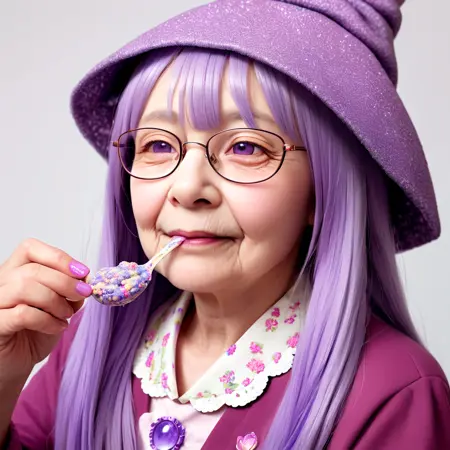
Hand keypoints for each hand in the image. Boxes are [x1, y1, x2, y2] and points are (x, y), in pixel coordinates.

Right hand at [0, 238, 92, 381]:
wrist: (16, 364)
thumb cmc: (35, 333)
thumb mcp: (59, 306)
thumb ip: (69, 289)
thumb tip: (85, 278)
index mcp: (14, 272)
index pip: (30, 248)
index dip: (59, 258)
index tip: (82, 272)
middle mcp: (0, 284)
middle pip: (33, 269)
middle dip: (65, 281)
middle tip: (83, 294)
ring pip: (25, 287)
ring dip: (56, 301)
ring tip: (67, 314)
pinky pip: (22, 314)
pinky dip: (47, 320)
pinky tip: (58, 327)